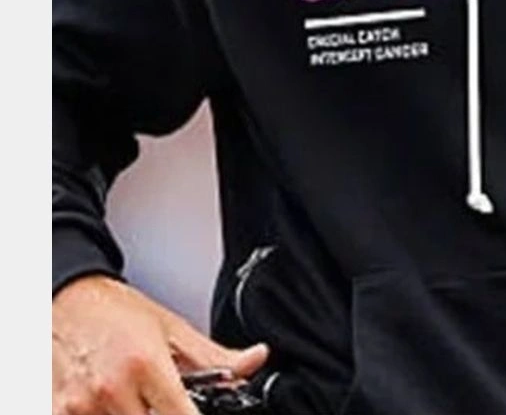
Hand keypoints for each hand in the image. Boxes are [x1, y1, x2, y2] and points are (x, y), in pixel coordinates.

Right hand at [53, 275, 268, 414]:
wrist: (64, 296)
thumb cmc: (115, 309)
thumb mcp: (170, 327)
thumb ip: (214, 356)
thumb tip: (255, 360)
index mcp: (146, 364)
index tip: (195, 409)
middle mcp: (112, 389)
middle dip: (164, 413)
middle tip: (163, 397)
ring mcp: (80, 406)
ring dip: (133, 414)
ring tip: (134, 397)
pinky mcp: (56, 412)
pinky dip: (105, 414)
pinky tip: (108, 401)